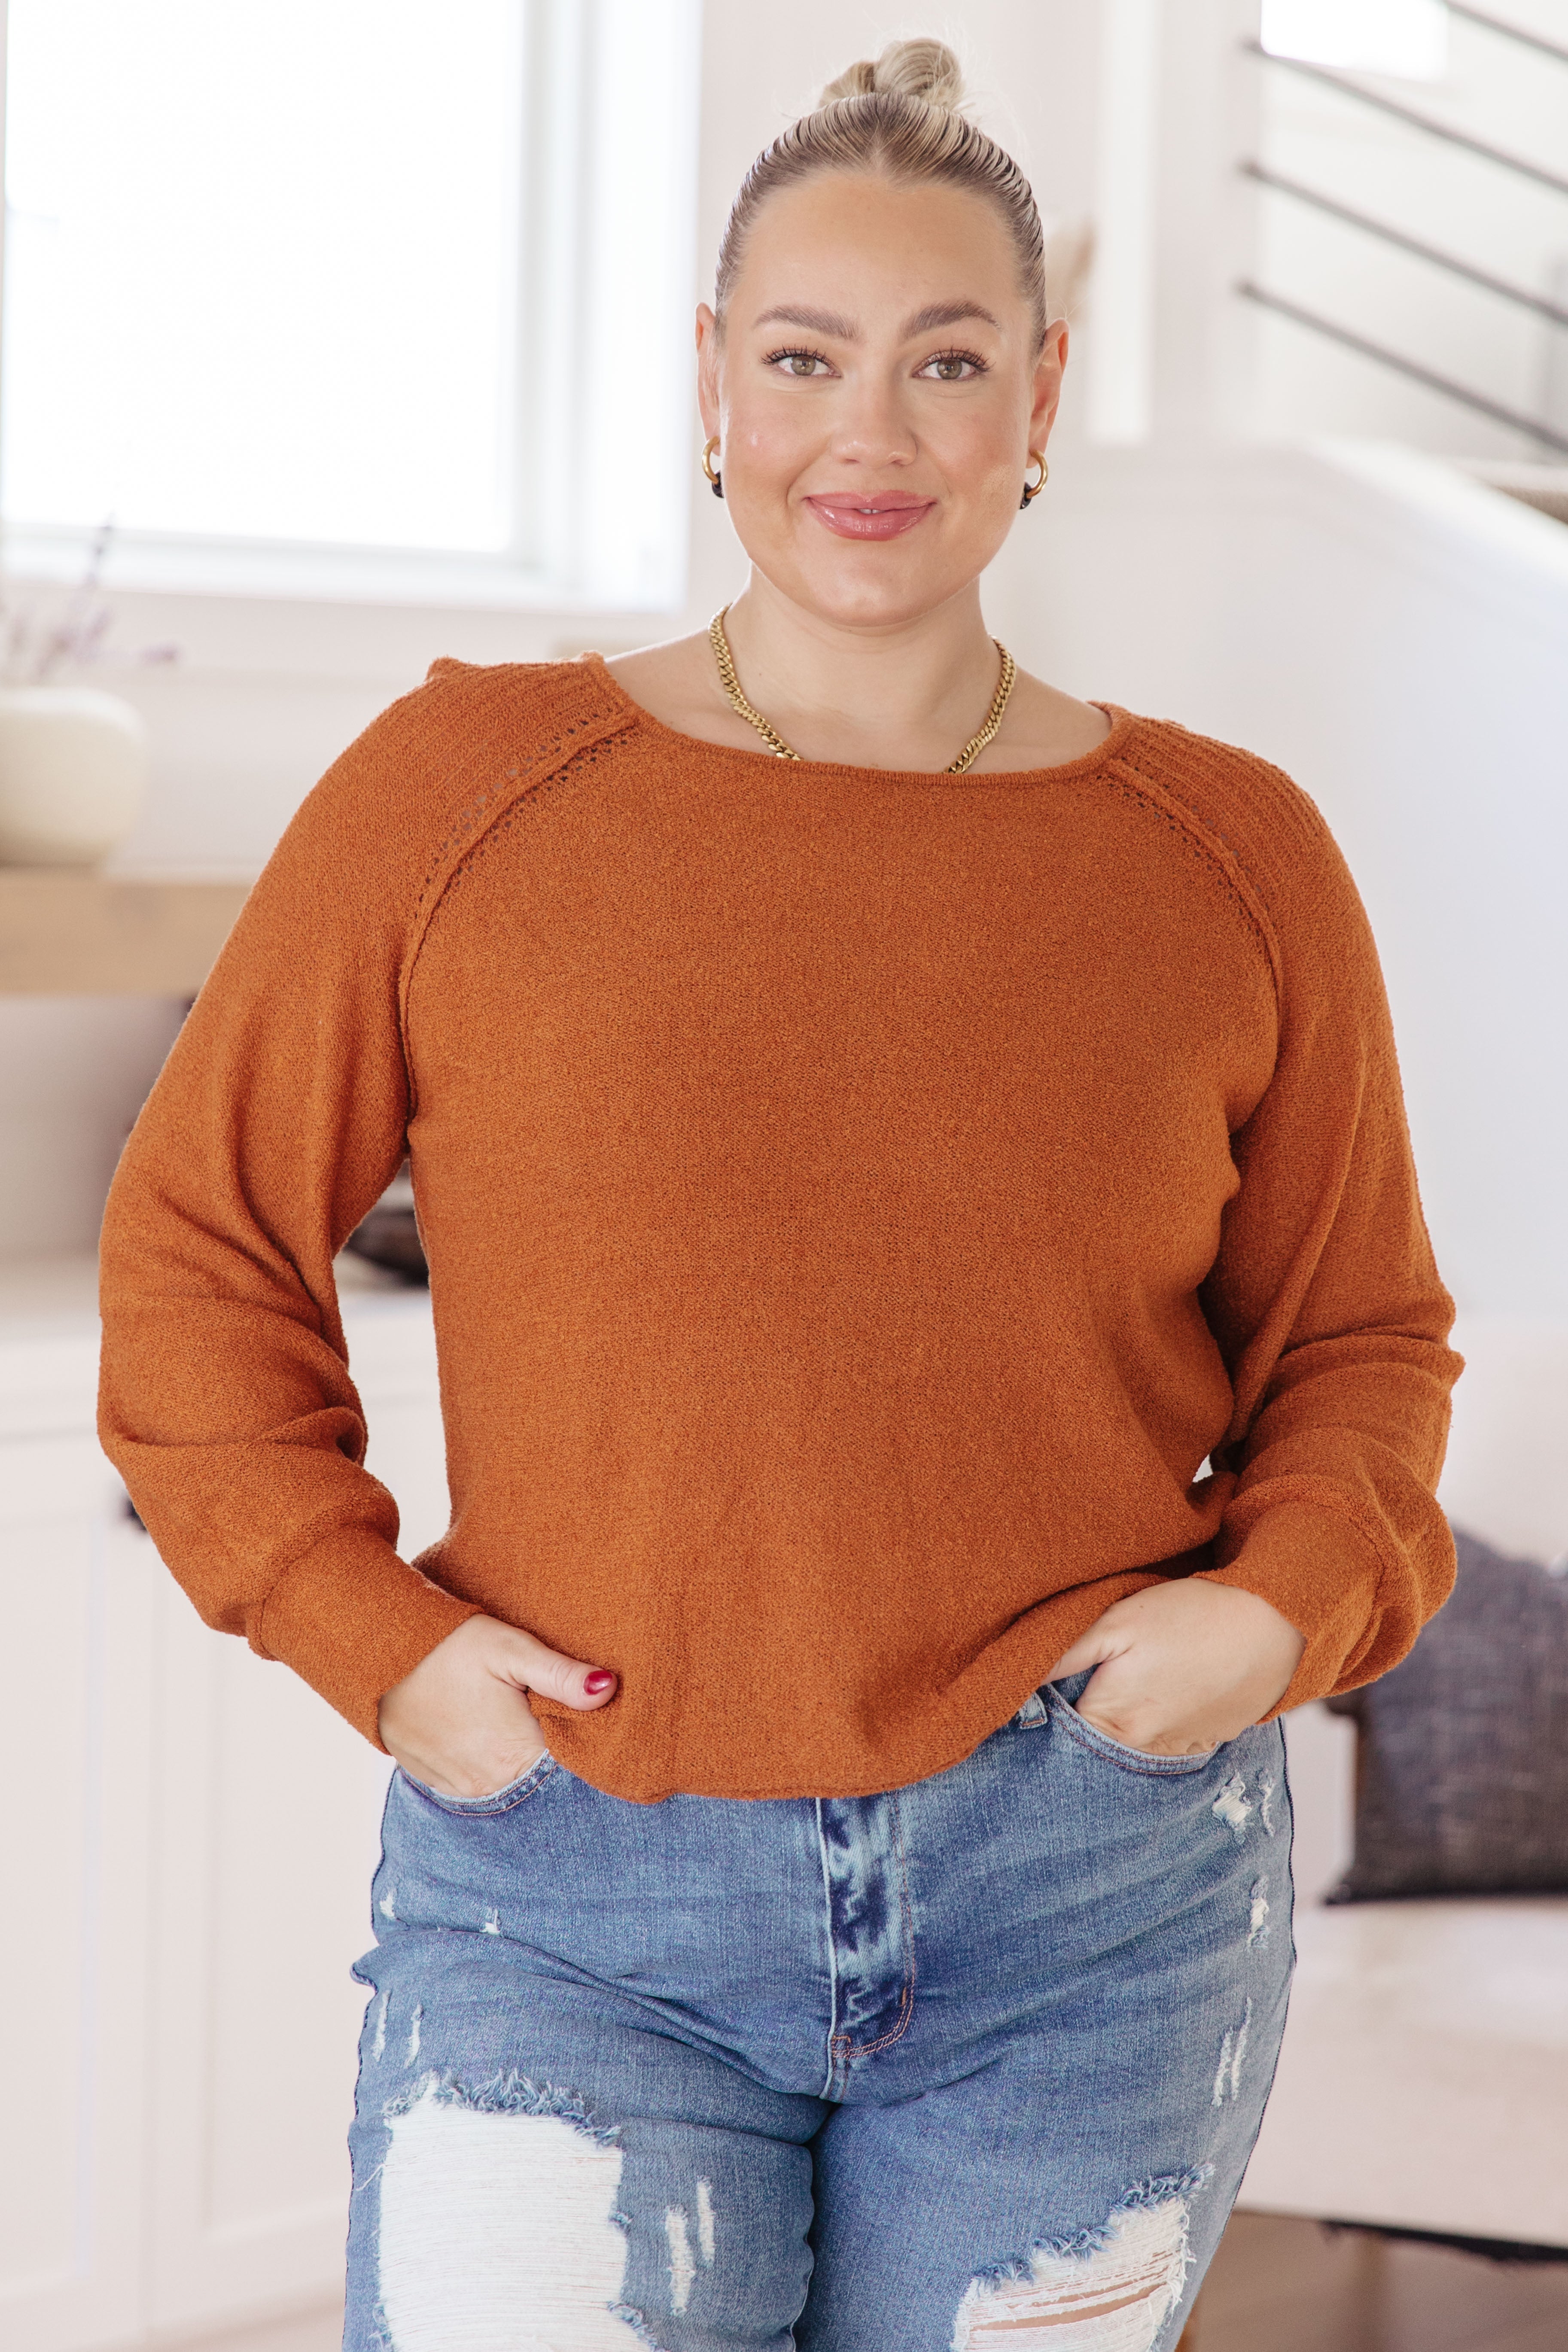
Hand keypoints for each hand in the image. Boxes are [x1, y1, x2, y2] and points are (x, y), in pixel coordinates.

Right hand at [378, 1615, 616, 1797]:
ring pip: (505, 1781)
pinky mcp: (433, 1781)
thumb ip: (561, 1675)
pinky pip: (473, 1780)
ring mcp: (458, 1787)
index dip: (582, 1744)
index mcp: (517, 1755)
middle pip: (538, 1777)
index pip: (569, 1765)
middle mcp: (489, 1783)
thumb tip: (609, 1690)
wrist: (378, 1652)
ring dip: (514, 1758)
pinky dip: (484, 1762)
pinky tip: (483, 1730)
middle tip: (542, 1711)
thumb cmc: (450, 1645)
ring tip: (510, 1718)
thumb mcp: (511, 1648)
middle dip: (549, 1750)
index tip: (584, 1719)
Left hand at [1046, 1580, 1305, 1756]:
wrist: (1274, 1623)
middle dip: (1083, 1720)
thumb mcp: (1119, 1622)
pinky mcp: (1208, 1741)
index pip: (1060, 1735)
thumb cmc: (1192, 1615)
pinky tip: (1164, 1689)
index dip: (1046, 1713)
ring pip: (1132, 1746)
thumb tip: (1015, 1681)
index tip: (1040, 1694)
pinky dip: (1157, 1722)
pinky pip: (1167, 1741)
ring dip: (1123, 1722)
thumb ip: (1064, 1654)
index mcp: (1115, 1722)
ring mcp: (1181, 1749)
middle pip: (1096, 1746)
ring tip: (1133, 1681)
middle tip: (1087, 1682)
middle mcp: (1146, 1750)